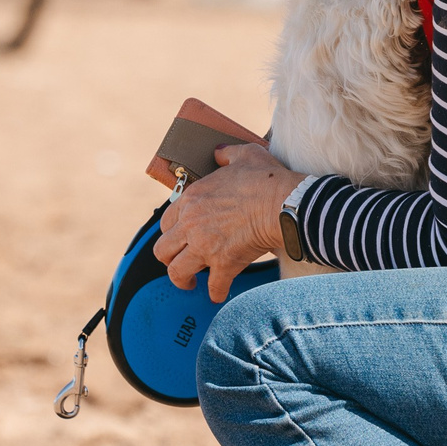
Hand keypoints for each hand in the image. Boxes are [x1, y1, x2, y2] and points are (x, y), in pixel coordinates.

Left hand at [156, 144, 304, 302]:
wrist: (284, 203)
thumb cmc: (267, 179)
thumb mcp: (244, 155)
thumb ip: (226, 154)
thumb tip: (219, 152)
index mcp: (192, 199)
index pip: (166, 222)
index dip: (172, 233)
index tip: (180, 239)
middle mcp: (192, 224)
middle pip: (162, 250)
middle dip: (169, 259)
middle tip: (180, 263)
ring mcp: (205, 246)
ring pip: (177, 272)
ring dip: (183, 280)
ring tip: (191, 283)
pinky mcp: (224, 263)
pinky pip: (213, 286)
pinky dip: (216, 292)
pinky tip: (219, 293)